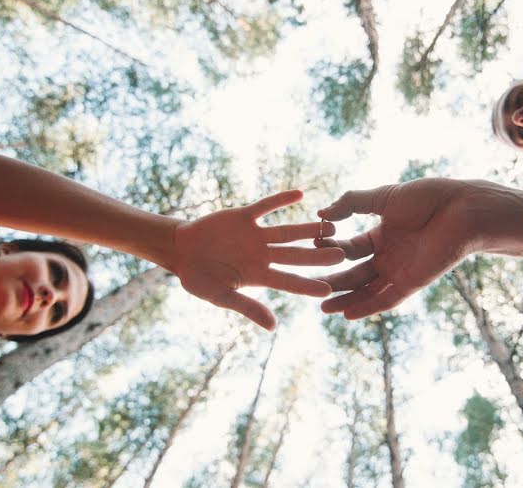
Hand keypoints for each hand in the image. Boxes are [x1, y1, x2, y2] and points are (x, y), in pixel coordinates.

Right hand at [170, 190, 343, 330]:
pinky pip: (266, 207)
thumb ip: (247, 307)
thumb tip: (273, 327)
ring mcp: (255, 235)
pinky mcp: (244, 216)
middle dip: (318, 255)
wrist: (179, 250)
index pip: (289, 281)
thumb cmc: (197, 278)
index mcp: (258, 276)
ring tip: (332, 224)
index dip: (308, 285)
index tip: (328, 289)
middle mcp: (262, 255)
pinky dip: (281, 200)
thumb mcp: (220, 296)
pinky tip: (300, 194)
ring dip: (308, 228)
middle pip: (296, 255)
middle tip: (343, 254)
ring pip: (287, 231)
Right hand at [316, 178, 479, 319]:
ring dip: (345, 299)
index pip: (348, 247)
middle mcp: (388, 255)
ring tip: (321, 307)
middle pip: (353, 273)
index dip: (330, 249)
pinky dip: (367, 308)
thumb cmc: (428, 197)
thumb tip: (321, 214)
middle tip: (307, 286)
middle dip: (331, 280)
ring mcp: (399, 271)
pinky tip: (346, 314)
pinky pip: (385, 300)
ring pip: (366, 290)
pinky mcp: (411, 283)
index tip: (311, 248)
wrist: (462, 209)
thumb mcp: (383, 196)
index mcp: (381, 234)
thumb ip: (351, 203)